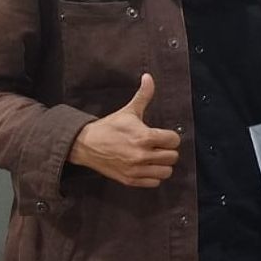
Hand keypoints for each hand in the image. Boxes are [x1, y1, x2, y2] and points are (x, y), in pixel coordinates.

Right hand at [68, 73, 180, 187]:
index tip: (162, 136)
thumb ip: (143, 95)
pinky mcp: (130, 180)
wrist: (86, 145)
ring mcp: (136, 169)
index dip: (170, 137)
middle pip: (172, 157)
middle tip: (159, 146)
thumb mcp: (129, 110)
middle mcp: (142, 155)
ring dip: (163, 165)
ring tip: (155, 157)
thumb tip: (149, 77)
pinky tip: (147, 167)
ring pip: (166, 172)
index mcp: (144, 137)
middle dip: (168, 150)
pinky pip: (154, 183)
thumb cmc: (110, 127)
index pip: (174, 140)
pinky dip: (153, 176)